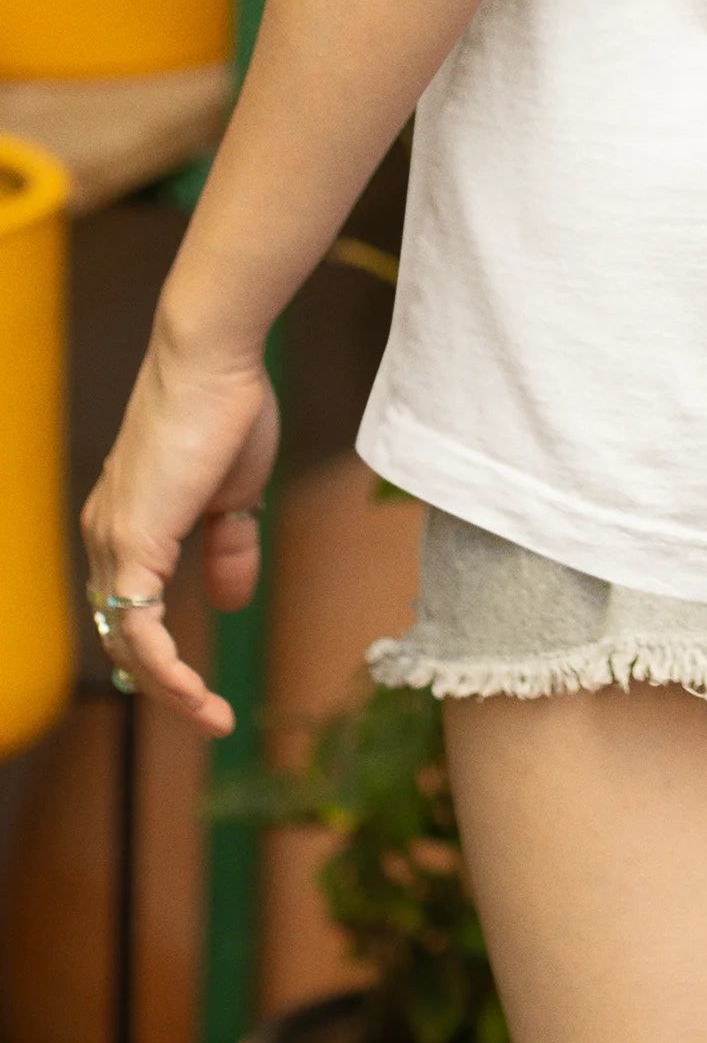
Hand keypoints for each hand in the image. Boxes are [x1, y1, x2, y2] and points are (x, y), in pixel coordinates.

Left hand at [81, 340, 279, 736]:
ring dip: (168, 691)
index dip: (159, 656)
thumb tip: (231, 602)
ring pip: (126, 643)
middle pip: (122, 638)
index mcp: (125, 525)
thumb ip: (227, 547)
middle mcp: (104, 539)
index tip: (198, 690)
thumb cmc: (226, 409)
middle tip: (209, 716)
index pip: (130, 611)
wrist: (213, 359)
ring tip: (210, 717)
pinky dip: (166, 670)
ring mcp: (112, 542)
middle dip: (164, 687)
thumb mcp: (233, 492)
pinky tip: (196, 694)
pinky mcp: (131, 542)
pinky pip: (141, 627)